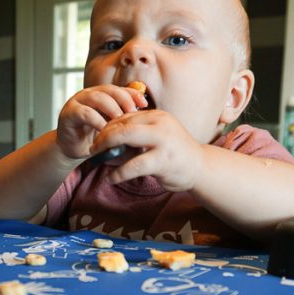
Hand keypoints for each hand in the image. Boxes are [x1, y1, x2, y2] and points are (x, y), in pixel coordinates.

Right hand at [55, 84, 147, 159]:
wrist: (75, 150)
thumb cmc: (96, 138)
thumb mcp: (114, 127)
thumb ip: (125, 119)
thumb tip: (147, 116)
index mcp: (102, 95)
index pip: (120, 89)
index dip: (133, 94)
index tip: (144, 104)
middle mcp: (89, 94)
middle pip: (109, 90)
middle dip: (123, 99)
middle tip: (133, 112)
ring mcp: (77, 102)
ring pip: (96, 97)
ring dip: (110, 108)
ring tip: (119, 120)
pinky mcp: (68, 113)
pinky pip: (84, 113)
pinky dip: (96, 120)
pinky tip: (104, 130)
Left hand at [89, 110, 205, 191]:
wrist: (200, 167)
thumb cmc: (174, 154)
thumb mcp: (156, 138)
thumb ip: (136, 137)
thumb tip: (106, 143)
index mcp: (157, 116)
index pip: (125, 117)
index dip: (107, 127)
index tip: (97, 138)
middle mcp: (160, 124)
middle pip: (123, 124)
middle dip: (104, 136)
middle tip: (93, 148)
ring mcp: (163, 141)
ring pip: (127, 138)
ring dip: (107, 150)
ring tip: (98, 160)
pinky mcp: (164, 160)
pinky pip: (134, 165)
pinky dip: (119, 172)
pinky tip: (111, 178)